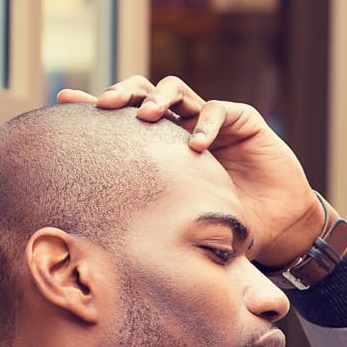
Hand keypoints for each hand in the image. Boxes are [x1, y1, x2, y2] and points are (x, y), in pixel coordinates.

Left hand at [59, 75, 326, 268]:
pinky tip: (197, 145)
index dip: (94, 108)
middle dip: (122, 93)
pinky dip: (205, 124)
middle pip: (144, 93)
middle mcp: (184, 128)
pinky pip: (218, 110)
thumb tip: (106, 254)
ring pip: (176, 91)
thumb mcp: (188, 228)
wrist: (283, 228)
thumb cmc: (234, 229)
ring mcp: (212, 120)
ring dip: (158, 99)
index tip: (64, 103)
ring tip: (146, 116)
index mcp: (164, 149)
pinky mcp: (243, 120)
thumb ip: (156, 227)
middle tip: (104, 105)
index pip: (123, 120)